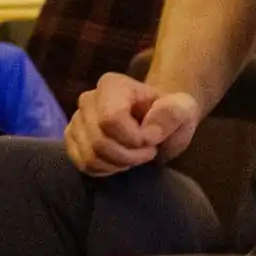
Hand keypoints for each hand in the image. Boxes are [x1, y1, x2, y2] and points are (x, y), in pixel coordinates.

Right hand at [65, 72, 202, 176]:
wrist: (154, 122)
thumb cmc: (169, 114)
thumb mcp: (183, 109)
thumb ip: (172, 114)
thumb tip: (148, 132)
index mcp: (112, 85)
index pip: (110, 119)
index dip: (134, 139)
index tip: (152, 141)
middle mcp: (88, 99)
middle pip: (99, 141)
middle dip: (128, 156)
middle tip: (148, 153)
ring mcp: (77, 120)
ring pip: (89, 156)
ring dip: (118, 165)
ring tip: (134, 157)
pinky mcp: (72, 139)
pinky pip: (82, 164)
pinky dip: (104, 170)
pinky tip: (119, 163)